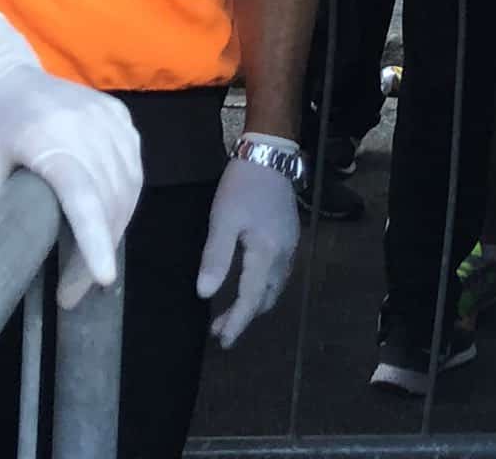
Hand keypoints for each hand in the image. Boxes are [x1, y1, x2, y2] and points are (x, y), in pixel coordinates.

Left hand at [0, 10, 142, 309]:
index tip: (103, 276)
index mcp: (45, 134)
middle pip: (110, 194)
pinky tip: (108, 218)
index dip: (93, 236)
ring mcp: (108, 114)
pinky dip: (126, 197)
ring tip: (91, 264)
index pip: (80, 191)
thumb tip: (12, 268)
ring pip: (130, 182)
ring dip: (117, 227)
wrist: (0, 76)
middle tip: (76, 290)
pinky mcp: (119, 114)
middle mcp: (85, 121)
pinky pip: (134, 165)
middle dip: (99, 248)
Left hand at [196, 145, 300, 348]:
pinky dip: (263, 287)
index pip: (252, 299)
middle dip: (245, 317)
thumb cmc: (243, 185)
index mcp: (267, 253)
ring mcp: (290, 244)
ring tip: (230, 312)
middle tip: (219, 330)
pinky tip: (248, 283)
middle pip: (267, 298)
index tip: (222, 342)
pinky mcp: (290, 235)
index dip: (237, 323)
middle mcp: (284, 254)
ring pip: (275, 287)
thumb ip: (216, 258)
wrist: (270, 152)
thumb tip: (205, 295)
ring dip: (255, 303)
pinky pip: (279, 273)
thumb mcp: (223, 220)